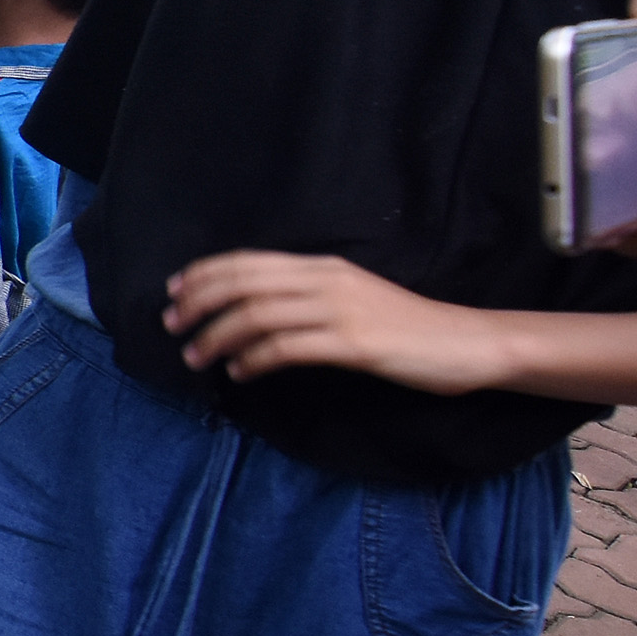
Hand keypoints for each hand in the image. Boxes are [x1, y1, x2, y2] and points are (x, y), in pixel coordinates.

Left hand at [162, 252, 508, 390]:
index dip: (206, 273)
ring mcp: (340, 310)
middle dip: (199, 303)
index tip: (174, 291)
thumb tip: (253, 312)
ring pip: (258, 315)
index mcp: (323, 266)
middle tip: (171, 325)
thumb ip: (307, 298)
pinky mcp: (354, 343)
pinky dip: (254, 360)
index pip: (250, 262)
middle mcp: (327, 281)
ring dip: (218, 337)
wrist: (465, 342)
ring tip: (197, 357)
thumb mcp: (352, 298)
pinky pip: (287, 348)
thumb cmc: (405, 327)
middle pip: (244, 283)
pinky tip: (240, 373)